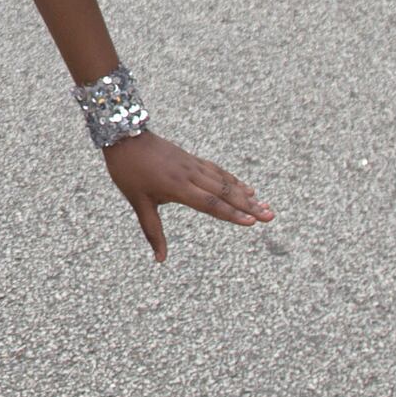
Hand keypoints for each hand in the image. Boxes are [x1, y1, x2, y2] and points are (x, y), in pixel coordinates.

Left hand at [103, 131, 270, 261]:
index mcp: (177, 187)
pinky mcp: (192, 159)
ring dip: (245, 194)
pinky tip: (244, 187)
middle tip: (270, 216)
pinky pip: (217, 171)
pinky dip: (233, 180)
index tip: (251, 222)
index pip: (210, 204)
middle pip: (224, 192)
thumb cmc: (128, 172)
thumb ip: (152, 231)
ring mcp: (193, 165)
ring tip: (264, 204)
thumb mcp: (138, 203)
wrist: (125, 136)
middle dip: (249, 206)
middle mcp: (190, 175)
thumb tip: (160, 260)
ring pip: (224, 181)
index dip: (232, 214)